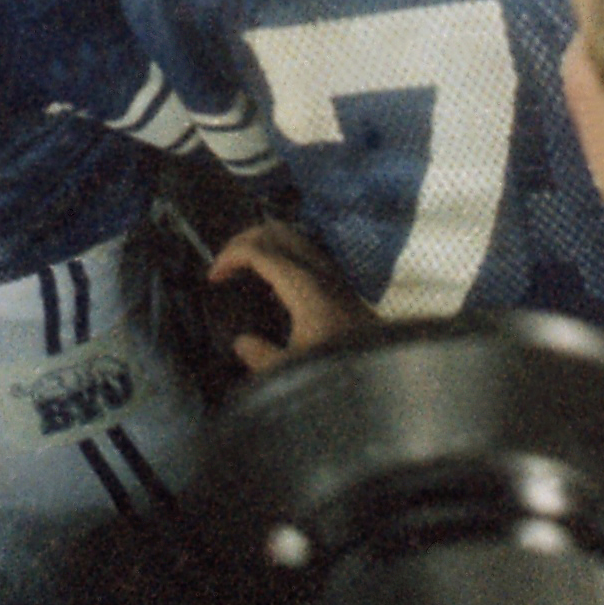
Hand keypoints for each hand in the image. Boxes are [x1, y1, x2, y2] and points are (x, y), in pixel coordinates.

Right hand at [210, 221, 374, 370]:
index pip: (259, 251)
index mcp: (304, 285)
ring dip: (262, 244)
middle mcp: (319, 271)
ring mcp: (332, 273)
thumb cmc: (343, 370)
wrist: (391, 370)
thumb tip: (242, 342)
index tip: (212, 278)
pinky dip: (280, 253)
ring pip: (291, 237)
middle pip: (274, 232)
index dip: (229, 257)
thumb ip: (260, 356)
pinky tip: (272, 281)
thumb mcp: (292, 372)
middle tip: (222, 265)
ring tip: (242, 268)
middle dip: (242, 240)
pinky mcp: (339, 283)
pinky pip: (303, 250)